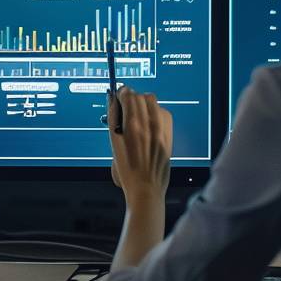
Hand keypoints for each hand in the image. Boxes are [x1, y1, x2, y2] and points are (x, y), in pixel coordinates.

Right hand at [108, 86, 172, 204]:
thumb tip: (112, 100)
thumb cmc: (127, 169)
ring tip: (138, 114)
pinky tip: (149, 122)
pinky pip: (163, 112)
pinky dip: (155, 112)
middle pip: (140, 96)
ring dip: (144, 103)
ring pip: (152, 101)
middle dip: (132, 98)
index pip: (128, 95)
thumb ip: (113, 118)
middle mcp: (148, 124)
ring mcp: (160, 128)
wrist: (146, 186)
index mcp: (131, 126)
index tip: (119, 96)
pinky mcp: (168, 133)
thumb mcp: (114, 143)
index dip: (122, 93)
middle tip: (127, 105)